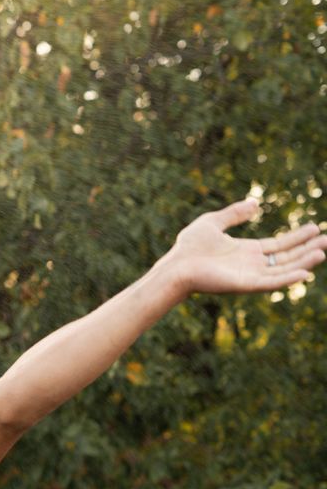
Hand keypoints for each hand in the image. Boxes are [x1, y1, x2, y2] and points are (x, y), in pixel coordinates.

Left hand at [165, 198, 326, 295]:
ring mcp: (250, 275)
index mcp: (247, 251)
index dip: (297, 237)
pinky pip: (271, 283)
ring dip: (303, 262)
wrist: (175, 265)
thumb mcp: (213, 222)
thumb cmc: (189, 247)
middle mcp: (252, 264)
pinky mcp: (245, 284)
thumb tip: (255, 203)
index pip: (279, 245)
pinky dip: (287, 279)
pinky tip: (305, 273)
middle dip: (307, 249)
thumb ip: (234, 213)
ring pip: (283, 270)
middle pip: (287, 257)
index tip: (316, 228)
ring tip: (322, 252)